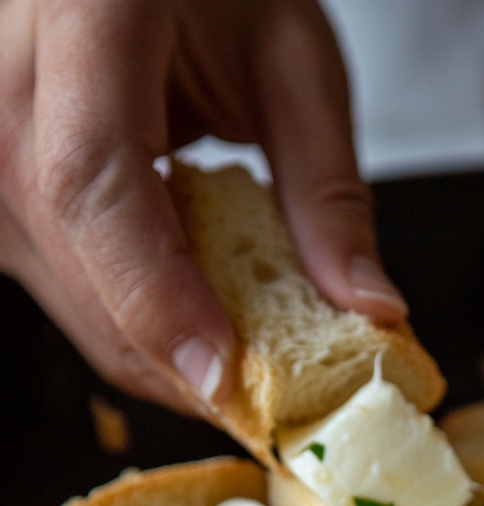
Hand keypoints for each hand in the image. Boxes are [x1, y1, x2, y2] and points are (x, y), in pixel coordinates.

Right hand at [0, 0, 405, 415]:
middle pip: (71, 252)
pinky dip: (132, 322)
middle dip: (169, 353)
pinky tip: (193, 331)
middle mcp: (3, 76)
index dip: (154, 291)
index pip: (92, 178)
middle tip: (262, 410)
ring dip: (152, 351)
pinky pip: (58, 279)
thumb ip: (328, 189)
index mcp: (82, 15)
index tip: (223, 374)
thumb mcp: (294, 64)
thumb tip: (367, 308)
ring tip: (240, 375)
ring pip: (58, 286)